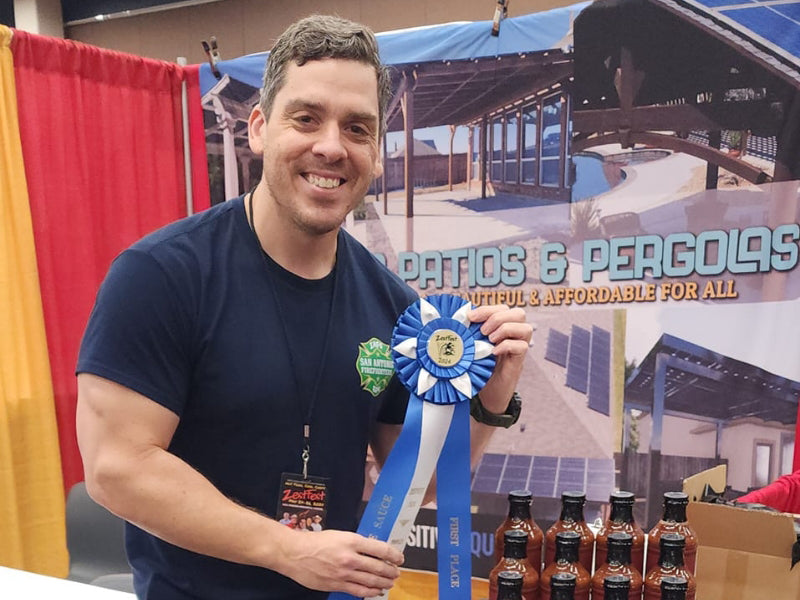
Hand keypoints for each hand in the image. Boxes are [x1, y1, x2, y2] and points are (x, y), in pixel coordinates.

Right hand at [281, 529, 403, 596]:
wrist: (295, 553)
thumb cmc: (314, 541)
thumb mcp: (340, 534)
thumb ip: (357, 543)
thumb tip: (373, 550)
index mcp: (351, 541)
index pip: (380, 549)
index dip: (393, 555)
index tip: (399, 557)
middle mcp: (350, 558)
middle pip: (378, 567)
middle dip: (391, 571)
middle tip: (397, 571)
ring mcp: (344, 573)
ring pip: (371, 581)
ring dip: (384, 582)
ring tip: (390, 582)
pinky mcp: (337, 585)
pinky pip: (359, 591)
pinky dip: (371, 592)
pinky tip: (377, 591)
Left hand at [468, 304, 532, 413]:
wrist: (486, 394)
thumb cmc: (478, 368)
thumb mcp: (473, 346)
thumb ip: (472, 331)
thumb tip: (460, 317)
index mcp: (502, 327)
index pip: (503, 308)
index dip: (487, 309)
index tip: (470, 317)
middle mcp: (514, 336)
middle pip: (519, 313)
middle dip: (498, 317)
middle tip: (483, 331)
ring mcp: (518, 348)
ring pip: (526, 328)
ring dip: (505, 330)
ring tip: (489, 340)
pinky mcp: (519, 362)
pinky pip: (522, 347)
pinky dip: (507, 346)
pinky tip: (493, 352)